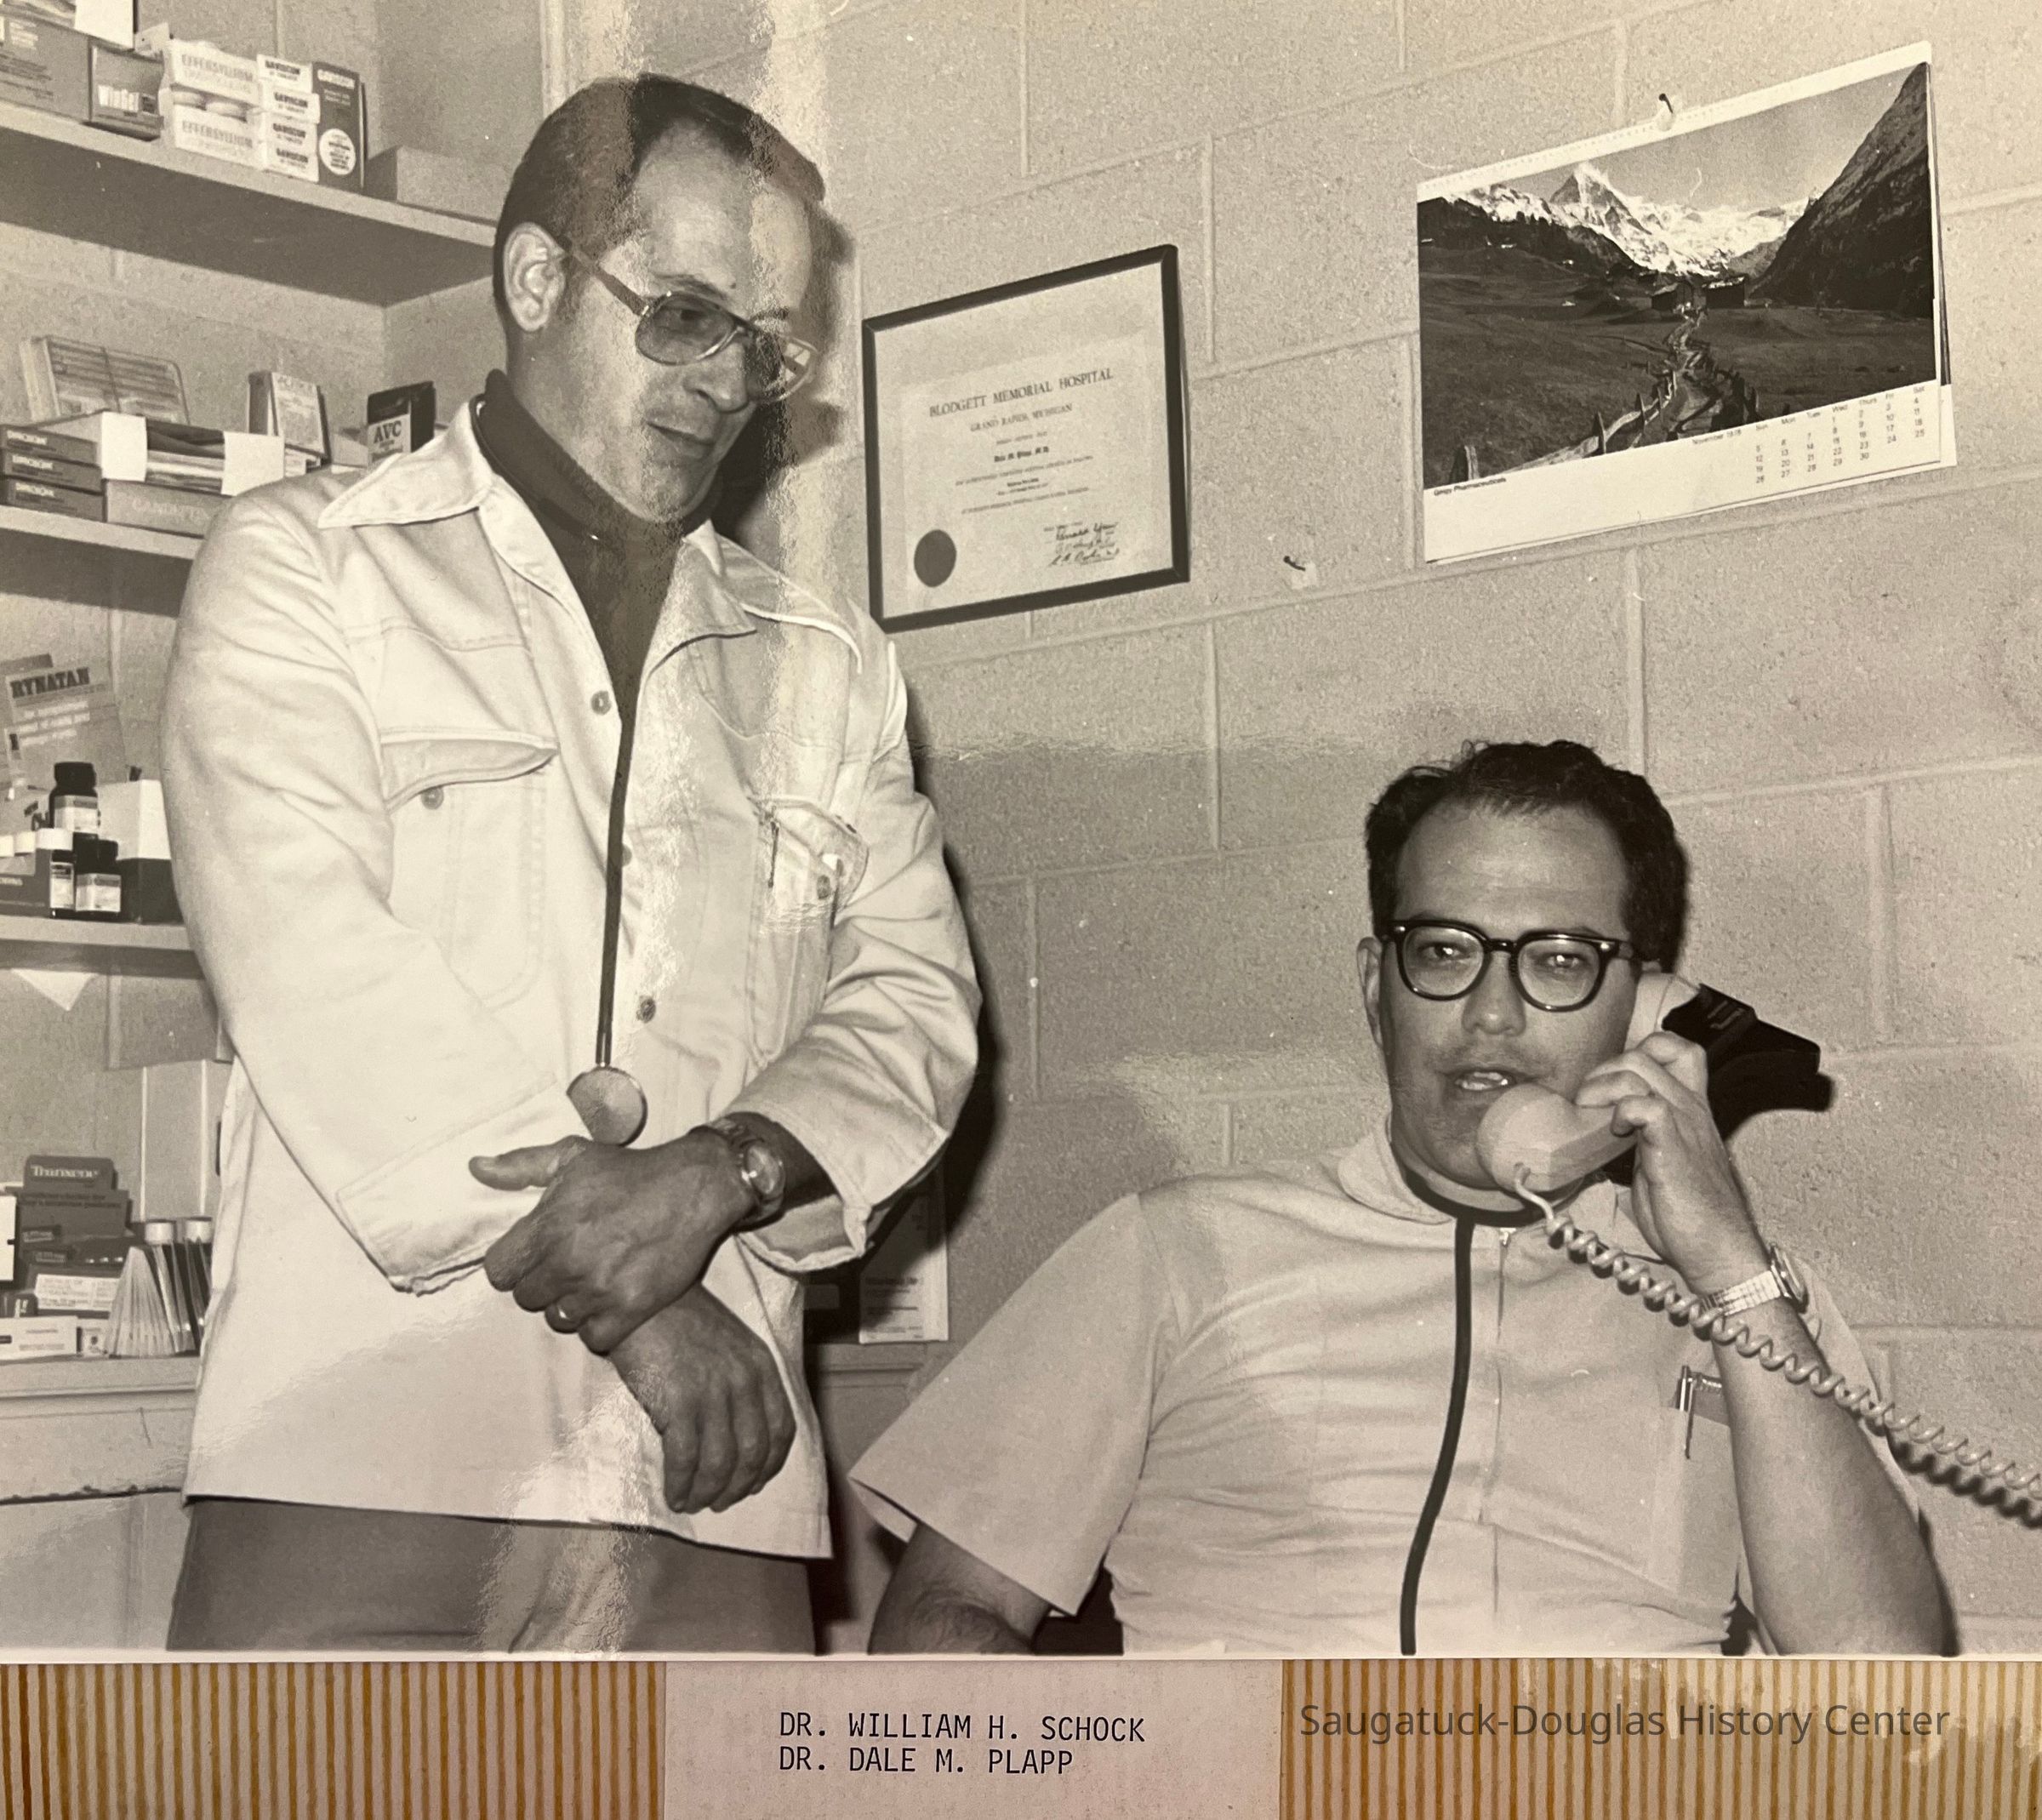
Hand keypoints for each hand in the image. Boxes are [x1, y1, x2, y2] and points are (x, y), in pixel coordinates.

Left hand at [470, 1129, 752, 1353]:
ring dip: (572, 1304)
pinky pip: (594, 1338)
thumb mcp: (573, 1155)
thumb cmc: (631, 1171)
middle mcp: (569, 1261)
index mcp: (548, 1226)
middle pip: (528, 1298)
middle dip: (543, 1283)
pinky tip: (611, 1302)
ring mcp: (600, 1289)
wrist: (695, 1188)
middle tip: (569, 1265)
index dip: (514, 1264)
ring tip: (592, 1281)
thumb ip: (521, 1166)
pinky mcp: (631, 1308)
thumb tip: (476, 1168)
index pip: (499, 1272)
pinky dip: (600, 1325)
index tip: (534, 1255)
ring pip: (560, 1319)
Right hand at [610, 1285, 797, 1513]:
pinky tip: (673, 1494)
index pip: (781, 1428)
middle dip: (738, 1486)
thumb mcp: (728, 1340)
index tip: (753, 1483)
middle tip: (719, 1502)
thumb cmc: (678, 1317)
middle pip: (753, 1452)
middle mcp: (744, 1381)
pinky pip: (686, 1459)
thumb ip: (741, 1378)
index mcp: (761, 1365)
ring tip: (692, 1502)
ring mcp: (713, 1392)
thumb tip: (739, 1430)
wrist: (640, 1298)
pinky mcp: (678, 1402)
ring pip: (721, 1463)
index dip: (769, 1464)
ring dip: (708, 1492)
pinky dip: (681, 1484)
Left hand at [1572, 1030, 1768, 1293]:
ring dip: (1602, 1086)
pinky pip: (1644, 1105)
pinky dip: (1621, 1111)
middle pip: (1645, 1050)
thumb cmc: (1689, 1216)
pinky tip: (1615, 1134)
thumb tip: (1592, 1133)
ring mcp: (1684, 1125)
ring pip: (1637, 1068)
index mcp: (1689, 1110)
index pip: (1676, 1049)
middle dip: (1604, 1069)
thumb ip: (1636, 1140)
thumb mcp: (1657, 1164)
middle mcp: (1690, 1108)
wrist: (1718, 1252)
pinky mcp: (1674, 1148)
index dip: (1640, 1049)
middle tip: (1590, 1103)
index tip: (1612, 1082)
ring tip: (1593, 1116)